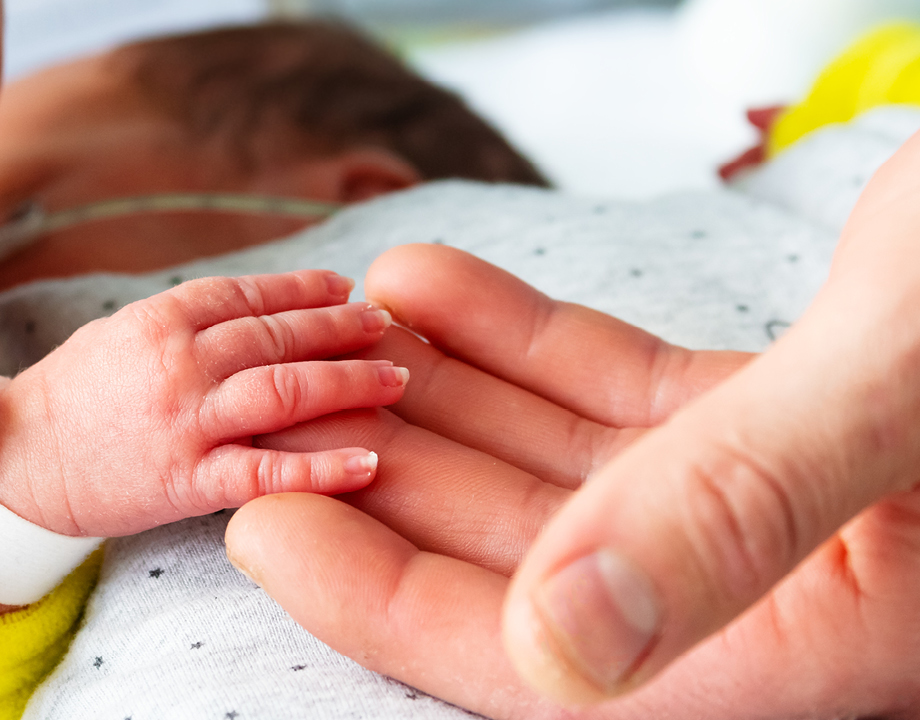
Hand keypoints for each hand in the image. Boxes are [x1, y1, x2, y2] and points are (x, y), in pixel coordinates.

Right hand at [0, 271, 407, 537]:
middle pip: (278, 335)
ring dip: (348, 382)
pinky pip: (267, 472)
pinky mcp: (187, 480)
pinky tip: (369, 461)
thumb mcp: (119, 334)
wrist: (12, 463)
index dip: (303, 290)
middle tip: (387, 327)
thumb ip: (183, 320)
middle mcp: (178, 362)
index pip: (249, 294)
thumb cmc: (67, 398)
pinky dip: (322, 467)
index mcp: (159, 318)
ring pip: (284, 391)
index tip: (344, 289)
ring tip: (395, 380)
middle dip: (341, 328)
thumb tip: (252, 310)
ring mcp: (185, 421)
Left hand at [225, 244, 919, 717]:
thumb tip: (559, 651)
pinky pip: (634, 396)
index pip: (565, 665)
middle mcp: (828, 589)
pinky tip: (434, 288)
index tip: (263, 528)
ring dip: (450, 405)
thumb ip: (738, 511)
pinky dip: (531, 344)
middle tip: (272, 421)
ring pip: (579, 471)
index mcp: (854, 640)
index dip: (395, 602)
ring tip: (336, 342)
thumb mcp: (910, 378)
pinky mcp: (816, 410)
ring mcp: (819, 500)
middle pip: (546, 560)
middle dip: (399, 486)